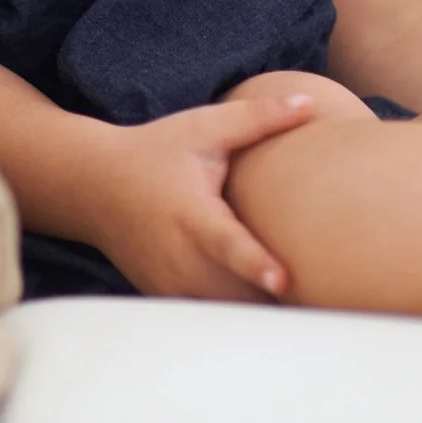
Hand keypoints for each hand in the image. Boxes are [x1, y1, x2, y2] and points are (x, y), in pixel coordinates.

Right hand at [77, 96, 319, 300]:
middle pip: (235, 294)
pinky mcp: (168, 298)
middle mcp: (179, 257)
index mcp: (191, 213)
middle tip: (327, 307)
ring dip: (262, 315)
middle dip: (276, 303)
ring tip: (310, 319)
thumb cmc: (156, 151)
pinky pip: (211, 319)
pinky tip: (270, 317)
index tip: (283, 280)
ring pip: (225, 315)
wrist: (94, 186)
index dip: (254, 263)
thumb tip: (310, 103)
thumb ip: (257, 118)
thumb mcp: (202, 128)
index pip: (226, 244)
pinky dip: (238, 319)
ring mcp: (170, 284)